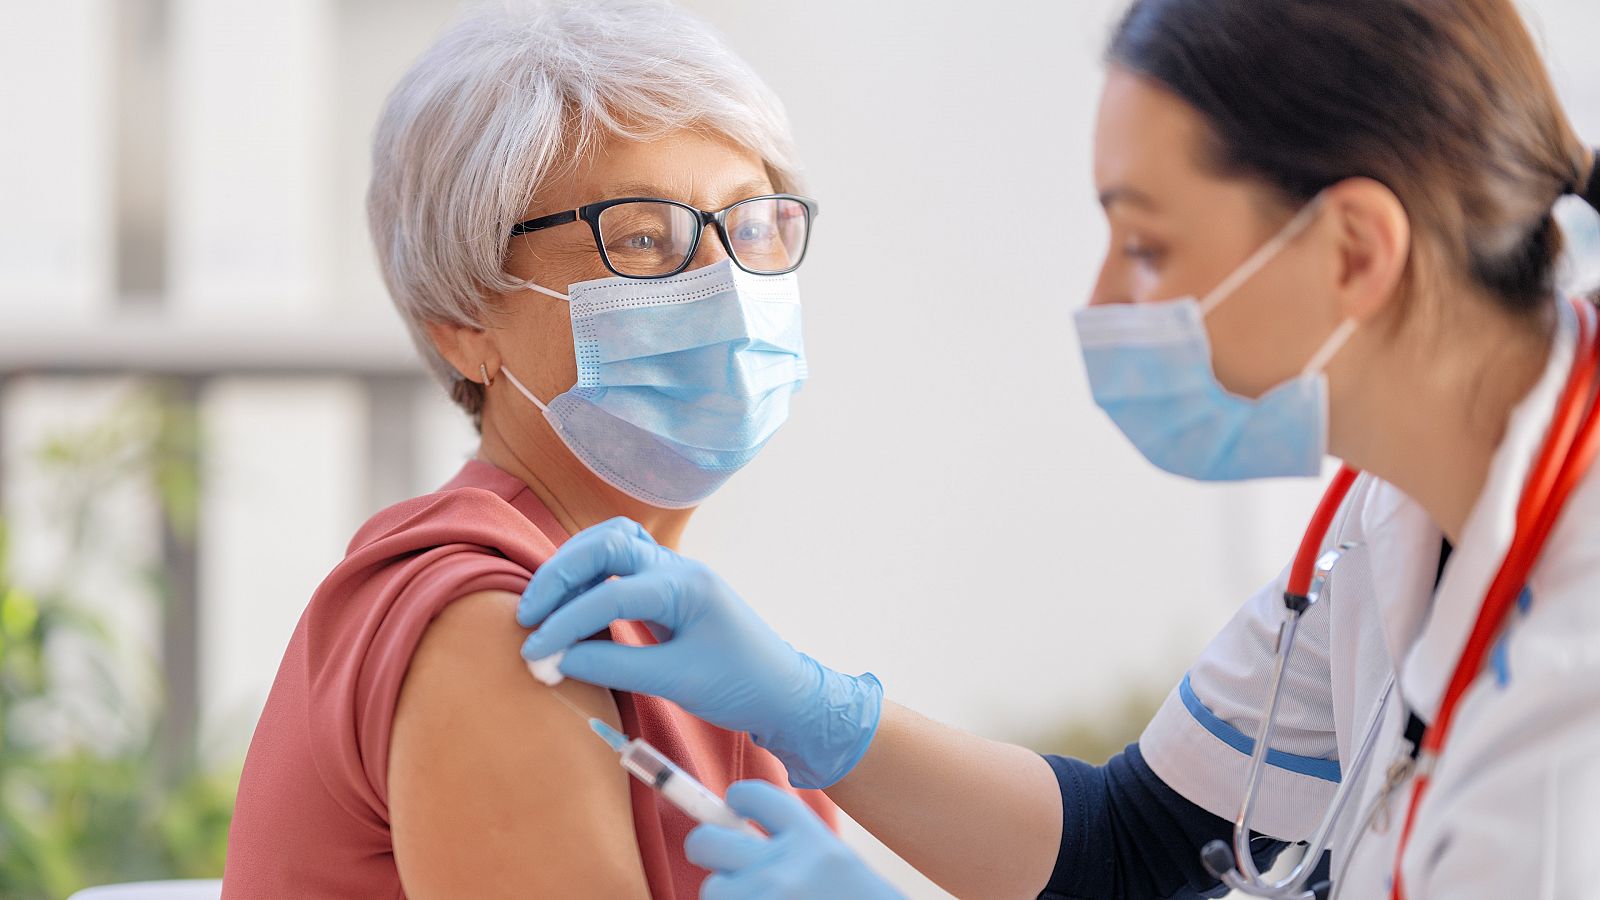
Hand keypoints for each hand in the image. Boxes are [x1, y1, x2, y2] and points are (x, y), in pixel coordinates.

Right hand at [517, 517, 882, 788]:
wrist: (785, 693)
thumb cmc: (740, 687)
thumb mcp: (676, 681)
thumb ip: (613, 665)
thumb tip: (556, 660)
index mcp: (685, 585)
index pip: (609, 593)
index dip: (565, 623)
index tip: (534, 654)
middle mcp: (678, 569)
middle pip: (607, 544)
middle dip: (561, 575)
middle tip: (527, 615)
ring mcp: (674, 574)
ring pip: (612, 545)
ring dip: (573, 566)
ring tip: (542, 605)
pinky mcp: (668, 590)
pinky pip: (621, 566)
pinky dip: (589, 576)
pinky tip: (571, 603)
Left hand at [686, 781, 903, 899]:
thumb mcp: (837, 865)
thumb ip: (793, 847)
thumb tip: (733, 832)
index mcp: (812, 839)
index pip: (753, 796)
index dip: (737, 799)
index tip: (734, 806)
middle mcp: (784, 869)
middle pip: (707, 840)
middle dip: (706, 847)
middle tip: (721, 859)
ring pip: (713, 889)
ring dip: (728, 895)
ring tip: (760, 899)